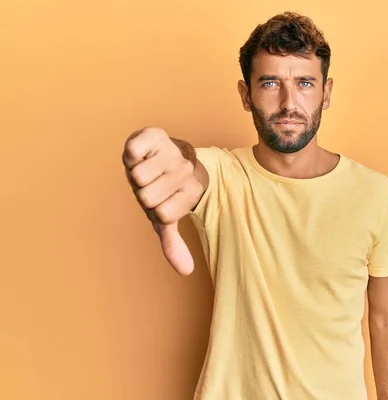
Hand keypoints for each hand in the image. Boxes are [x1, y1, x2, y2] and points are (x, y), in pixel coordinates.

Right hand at [122, 127, 202, 274]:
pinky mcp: (154, 135)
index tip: (164, 200)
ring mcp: (171, 152)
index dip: (156, 210)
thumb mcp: (167, 217)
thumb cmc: (166, 190)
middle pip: (147, 197)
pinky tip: (141, 154)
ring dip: (136, 174)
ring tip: (148, 169)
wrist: (171, 153)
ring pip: (138, 177)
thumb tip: (187, 271)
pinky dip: (131, 154)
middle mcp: (184, 171)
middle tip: (154, 184)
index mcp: (190, 191)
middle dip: (144, 192)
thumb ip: (174, 244)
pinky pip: (133, 150)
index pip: (162, 215)